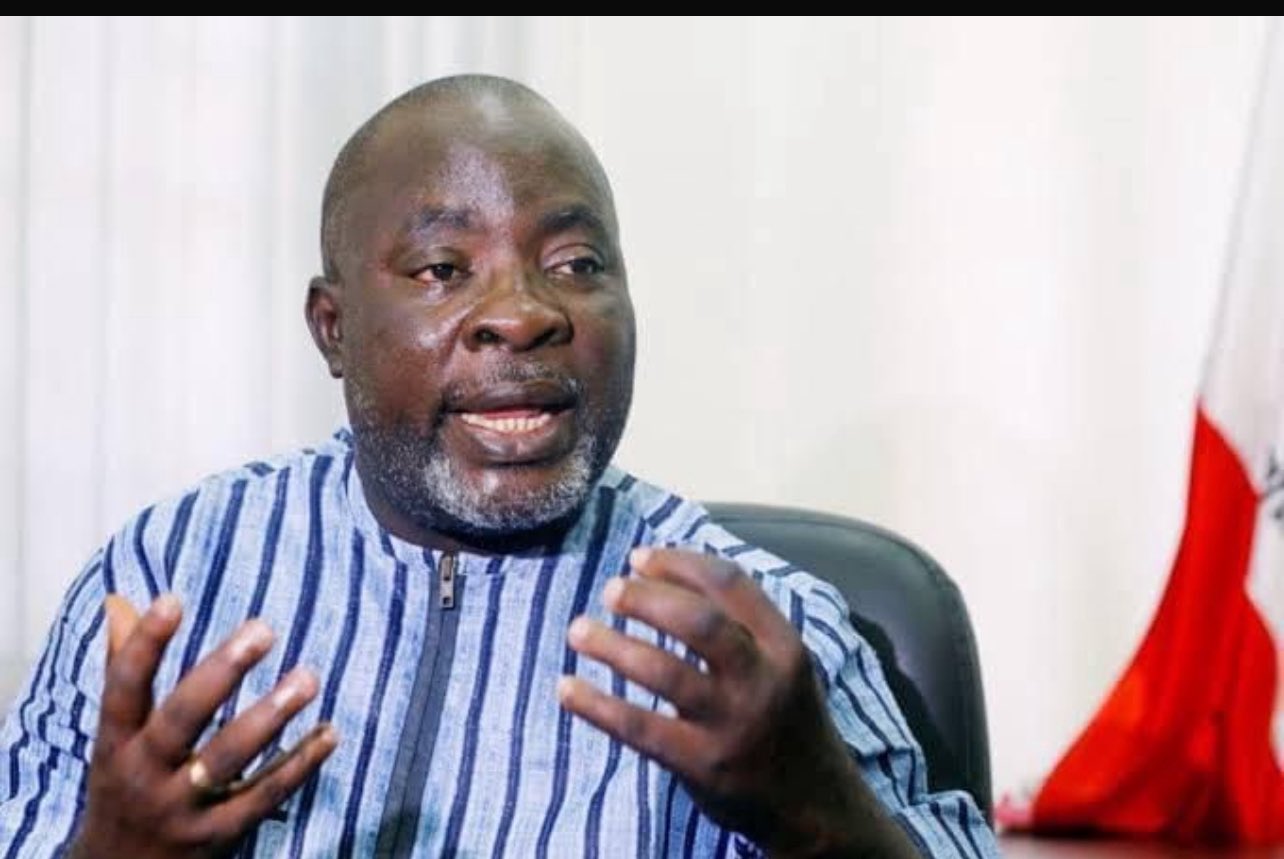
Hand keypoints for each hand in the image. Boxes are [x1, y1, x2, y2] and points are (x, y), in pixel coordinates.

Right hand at [70, 595, 337, 858]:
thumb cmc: (124, 787)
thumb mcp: (114, 738)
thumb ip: (121, 670)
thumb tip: (120, 602)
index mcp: (114, 744)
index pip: (124, 689)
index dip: (145, 645)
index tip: (173, 599)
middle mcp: (141, 775)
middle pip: (181, 720)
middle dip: (222, 673)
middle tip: (263, 630)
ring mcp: (179, 809)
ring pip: (226, 759)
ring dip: (270, 716)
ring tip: (308, 678)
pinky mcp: (215, 837)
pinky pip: (263, 797)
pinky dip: (299, 765)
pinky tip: (329, 732)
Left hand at [558, 548, 914, 857]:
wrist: (815, 806)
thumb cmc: (784, 720)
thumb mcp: (783, 665)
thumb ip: (739, 625)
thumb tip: (662, 577)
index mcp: (784, 645)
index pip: (730, 585)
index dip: (680, 563)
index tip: (640, 557)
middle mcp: (762, 680)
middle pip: (699, 622)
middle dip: (647, 597)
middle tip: (611, 590)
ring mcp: (732, 724)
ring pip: (665, 672)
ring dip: (613, 645)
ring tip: (579, 630)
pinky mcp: (703, 764)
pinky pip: (640, 727)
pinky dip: (598, 705)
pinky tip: (567, 687)